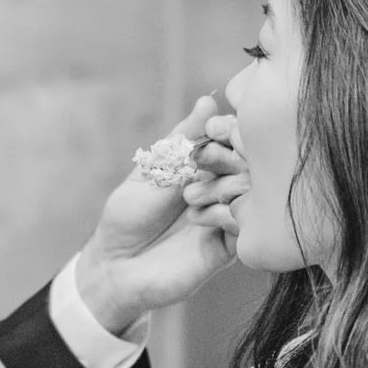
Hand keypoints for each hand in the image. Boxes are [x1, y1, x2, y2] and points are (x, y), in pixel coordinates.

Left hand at [77, 101, 241, 335]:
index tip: (214, 129)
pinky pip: (247, 226)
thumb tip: (208, 100)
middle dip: (228, 156)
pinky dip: (228, 215)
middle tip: (203, 162)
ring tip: (189, 198)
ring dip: (225, 187)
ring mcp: (228, 217)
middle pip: (248, 162)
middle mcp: (221, 189)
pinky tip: (198, 219)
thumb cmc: (127, 217)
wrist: (115, 268)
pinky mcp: (231, 247)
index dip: (228, 129)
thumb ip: (182, 140)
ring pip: (252, 192)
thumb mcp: (151, 171)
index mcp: (204, 167)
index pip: (232, 139)